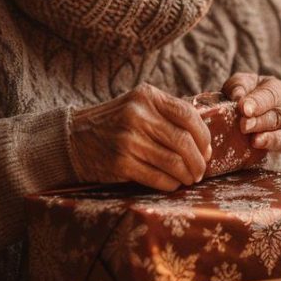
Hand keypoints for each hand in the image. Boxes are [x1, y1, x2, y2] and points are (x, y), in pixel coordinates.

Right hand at [67, 83, 210, 190]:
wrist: (73, 138)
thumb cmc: (115, 123)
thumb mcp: (138, 105)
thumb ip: (167, 114)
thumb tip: (204, 141)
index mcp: (147, 96)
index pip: (188, 114)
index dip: (204, 135)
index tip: (207, 149)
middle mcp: (138, 115)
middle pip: (184, 141)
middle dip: (199, 160)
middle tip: (201, 170)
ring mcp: (128, 140)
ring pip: (173, 162)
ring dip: (187, 174)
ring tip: (189, 178)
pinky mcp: (120, 163)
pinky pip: (157, 177)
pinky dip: (170, 184)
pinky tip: (172, 184)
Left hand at [221, 73, 280, 152]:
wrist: (245, 110)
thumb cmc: (243, 93)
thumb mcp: (238, 84)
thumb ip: (237, 87)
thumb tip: (237, 96)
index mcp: (278, 88)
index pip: (270, 94)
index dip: (258, 102)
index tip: (244, 109)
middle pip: (278, 115)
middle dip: (260, 121)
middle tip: (244, 126)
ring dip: (268, 137)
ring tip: (253, 140)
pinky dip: (272, 145)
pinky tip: (258, 145)